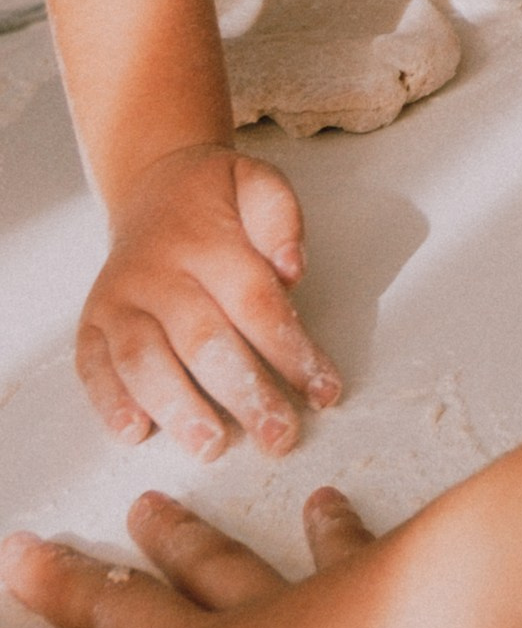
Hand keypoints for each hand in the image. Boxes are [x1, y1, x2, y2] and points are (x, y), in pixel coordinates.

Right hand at [0, 374, 521, 627]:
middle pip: (119, 614)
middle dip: (69, 589)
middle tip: (26, 550)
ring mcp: (281, 616)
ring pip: (213, 574)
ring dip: (176, 545)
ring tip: (147, 509)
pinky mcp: (359, 598)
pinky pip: (334, 557)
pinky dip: (326, 532)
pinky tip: (325, 505)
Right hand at [77, 144, 340, 460]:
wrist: (149, 189)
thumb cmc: (214, 200)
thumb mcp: (257, 182)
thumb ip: (281, 218)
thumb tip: (291, 269)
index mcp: (206, 240)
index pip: (255, 302)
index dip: (291, 351)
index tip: (324, 393)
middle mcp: (156, 272)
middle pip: (202, 339)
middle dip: (243, 393)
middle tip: (277, 437)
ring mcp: (118, 300)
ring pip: (143, 358)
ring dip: (177, 406)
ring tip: (211, 446)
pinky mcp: (91, 325)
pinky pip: (93, 366)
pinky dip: (109, 402)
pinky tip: (135, 432)